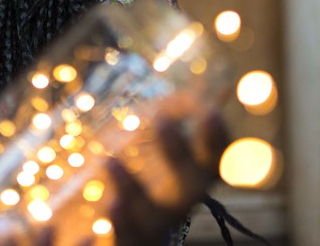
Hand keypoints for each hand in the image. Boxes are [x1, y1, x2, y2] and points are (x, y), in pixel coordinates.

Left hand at [104, 107, 226, 244]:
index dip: (216, 141)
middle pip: (189, 188)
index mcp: (189, 181)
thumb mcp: (146, 142)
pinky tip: (103, 214)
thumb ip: (165, 119)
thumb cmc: (133, 173)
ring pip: (151, 219)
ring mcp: (153, 228)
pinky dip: (119, 228)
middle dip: (179, 154)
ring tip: (110, 161)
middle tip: (165, 121)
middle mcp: (176, 207)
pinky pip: (127, 242)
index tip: (211, 113)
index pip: (212, 162)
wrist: (107, 229)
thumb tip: (181, 89)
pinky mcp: (129, 243)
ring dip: (132, 190)